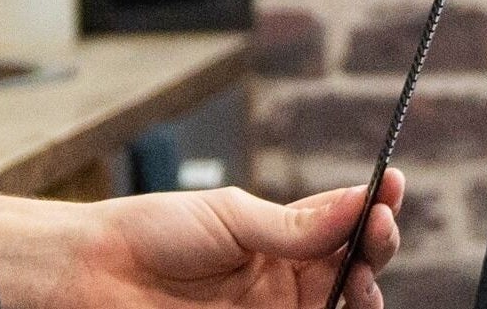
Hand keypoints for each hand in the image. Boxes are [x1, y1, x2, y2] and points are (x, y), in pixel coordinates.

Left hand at [0, 172, 403, 308]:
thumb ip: (294, 223)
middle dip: (375, 253)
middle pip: (354, 274)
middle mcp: (286, 283)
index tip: (389, 188)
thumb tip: (355, 201)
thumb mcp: (230, 216)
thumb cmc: (152, 234)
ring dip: (361, 293)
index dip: (371, 210)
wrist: (96, 276)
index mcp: (282, 241)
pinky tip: (339, 304)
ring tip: (358, 279)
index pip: (343, 227)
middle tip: (376, 234)